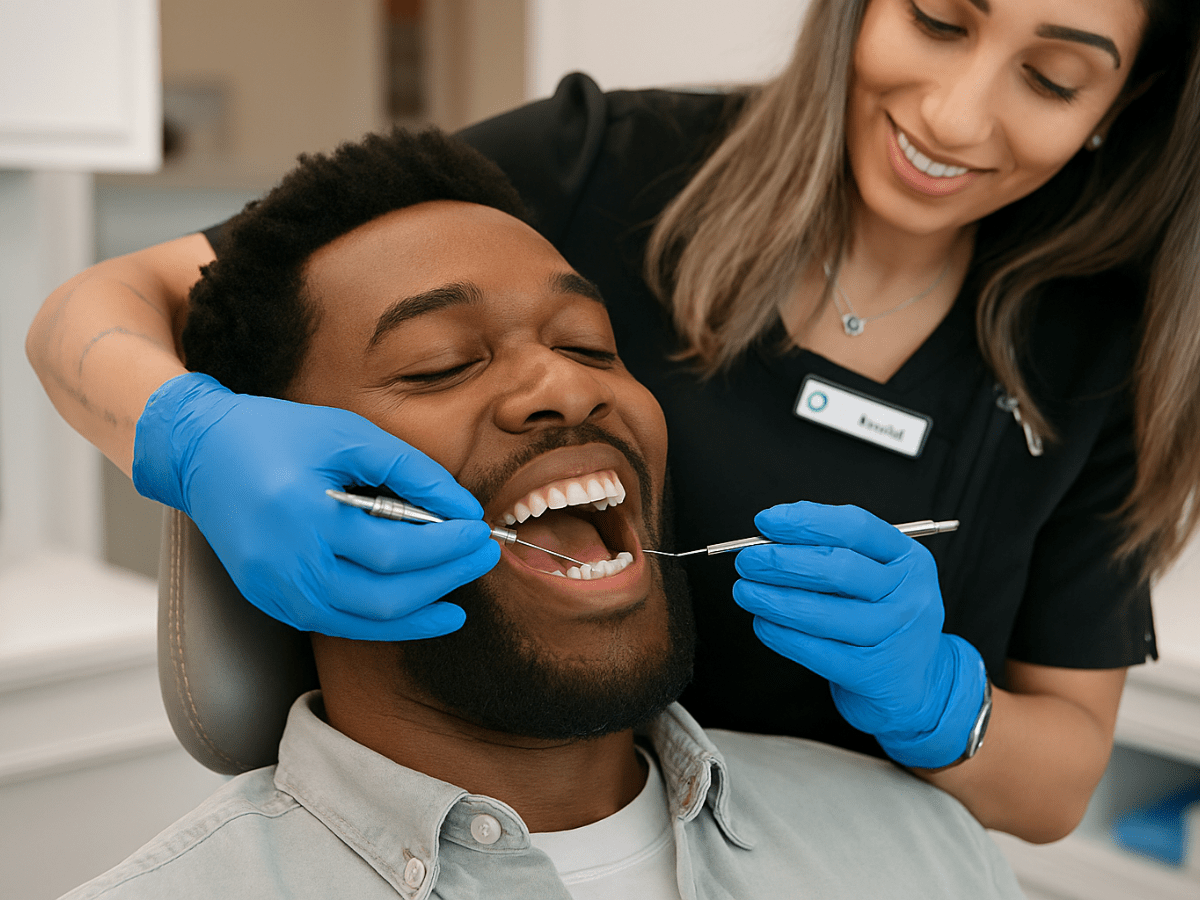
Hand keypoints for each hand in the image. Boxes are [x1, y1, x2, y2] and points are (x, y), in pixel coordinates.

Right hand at [133, 373, 498, 638]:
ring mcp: (277, 592)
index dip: (446, 545)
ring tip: (464, 591)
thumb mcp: (348, 433)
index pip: (394, 549)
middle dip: (447, 577)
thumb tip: (464, 507)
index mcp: (304, 516)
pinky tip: (425, 611)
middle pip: (387, 594)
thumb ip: (411, 470)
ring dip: (424, 610)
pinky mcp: (273, 603)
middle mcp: (288, 565)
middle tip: (484, 554)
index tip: (481, 529)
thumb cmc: (277, 433)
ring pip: (367, 621)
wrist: (201, 453)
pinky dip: (388, 622)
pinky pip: (342, 625)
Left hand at [732, 501, 985, 767]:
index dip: (806, 521)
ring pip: (822, 612)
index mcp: (909, 559)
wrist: (915, 684)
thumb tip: (774, 531)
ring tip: (744, 590)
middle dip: (782, 561)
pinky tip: (762, 622)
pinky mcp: (872, 674)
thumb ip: (835, 549)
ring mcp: (893, 636)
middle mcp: (909, 595)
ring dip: (772, 598)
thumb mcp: (878, 575)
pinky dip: (780, 634)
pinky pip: (815, 650)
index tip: (767, 521)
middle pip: (838, 569)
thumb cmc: (882, 617)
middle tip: (747, 561)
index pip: (856, 528)